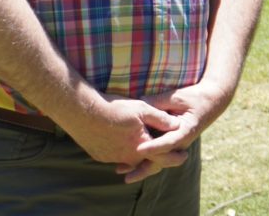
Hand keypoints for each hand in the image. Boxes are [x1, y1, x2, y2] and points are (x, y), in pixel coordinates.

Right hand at [60, 95, 181, 170]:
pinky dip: (123, 151)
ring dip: (138, 153)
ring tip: (144, 144)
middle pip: (146, 160)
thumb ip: (162, 119)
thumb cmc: (116, 109)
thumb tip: (178, 125)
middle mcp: (127, 157)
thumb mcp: (143, 109)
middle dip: (156, 155)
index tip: (184, 155)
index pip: (163, 158)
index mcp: (140, 147)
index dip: (175, 157)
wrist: (83, 113)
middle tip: (165, 150)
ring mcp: (112, 158)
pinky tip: (123, 140)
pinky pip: (116, 157)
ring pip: (130, 159)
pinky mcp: (100, 156)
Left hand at [114, 83, 227, 182]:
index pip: (168, 142)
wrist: (210, 102)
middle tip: (127, 176)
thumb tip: (140, 103)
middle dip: (144, 168)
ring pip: (159, 161)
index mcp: (185, 130)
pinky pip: (158, 155)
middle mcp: (181, 142)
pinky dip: (144, 159)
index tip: (138, 150)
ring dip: (141, 167)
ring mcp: (177, 145)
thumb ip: (159, 102)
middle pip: (162, 159)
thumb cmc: (194, 97)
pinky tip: (128, 162)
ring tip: (122, 170)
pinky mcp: (172, 144)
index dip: (153, 147)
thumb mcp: (177, 96)